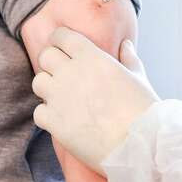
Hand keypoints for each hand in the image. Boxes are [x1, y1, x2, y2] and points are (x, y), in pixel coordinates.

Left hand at [32, 27, 159, 174]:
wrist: (140, 144)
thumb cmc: (143, 109)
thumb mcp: (138, 77)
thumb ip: (129, 58)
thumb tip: (125, 44)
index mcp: (91, 56)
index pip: (61, 36)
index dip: (61, 41)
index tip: (64, 49)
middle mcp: (70, 72)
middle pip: (45, 56)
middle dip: (52, 63)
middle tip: (62, 74)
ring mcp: (59, 97)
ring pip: (38, 82)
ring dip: (48, 88)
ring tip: (61, 98)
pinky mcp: (54, 121)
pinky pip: (38, 111)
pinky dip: (47, 115)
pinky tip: (61, 119)